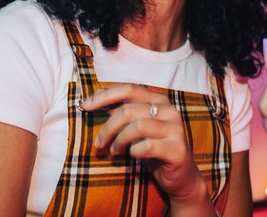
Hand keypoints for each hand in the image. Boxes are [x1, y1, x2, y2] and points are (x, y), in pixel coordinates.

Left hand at [81, 84, 207, 204]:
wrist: (180, 176)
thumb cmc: (154, 149)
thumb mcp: (136, 127)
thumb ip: (121, 111)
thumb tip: (96, 98)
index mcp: (160, 100)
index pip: (130, 89)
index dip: (105, 96)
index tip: (85, 106)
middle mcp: (170, 110)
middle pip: (130, 109)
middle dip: (108, 126)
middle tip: (99, 143)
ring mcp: (176, 129)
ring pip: (138, 126)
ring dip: (119, 140)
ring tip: (114, 151)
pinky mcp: (177, 149)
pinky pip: (147, 146)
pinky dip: (134, 151)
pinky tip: (133, 155)